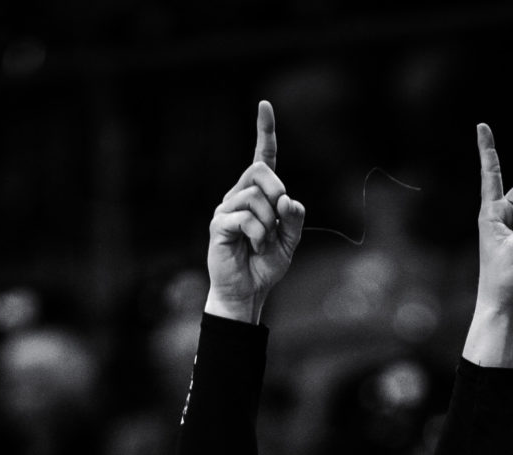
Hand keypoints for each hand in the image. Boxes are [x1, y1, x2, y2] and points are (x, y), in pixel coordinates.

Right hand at [205, 100, 305, 324]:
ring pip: (255, 197)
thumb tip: (287, 200)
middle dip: (277, 192)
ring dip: (268, 224)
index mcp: (257, 194)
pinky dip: (258, 234)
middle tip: (278, 220)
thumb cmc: (265, 264)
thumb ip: (293, 218)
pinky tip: (253, 246)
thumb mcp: (290, 241)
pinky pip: (245, 218)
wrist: (247, 291)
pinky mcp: (219, 224)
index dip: (265, 132)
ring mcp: (226, 208)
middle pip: (260, 171)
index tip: (265, 105)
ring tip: (262, 242)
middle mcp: (239, 195)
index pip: (262, 157)